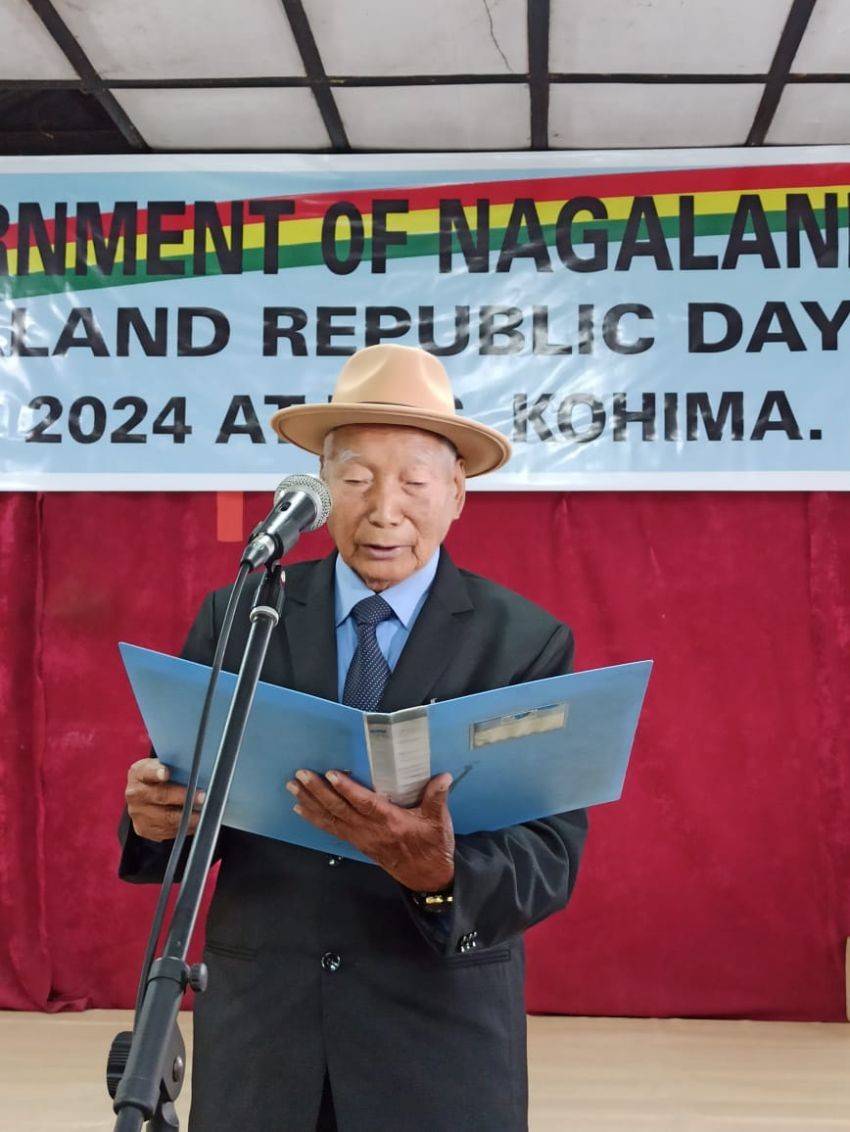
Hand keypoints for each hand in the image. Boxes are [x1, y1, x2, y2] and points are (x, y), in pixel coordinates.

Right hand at [125, 757, 204, 842]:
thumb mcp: (160, 765)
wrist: (141, 797)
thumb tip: (195, 767)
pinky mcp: (145, 829)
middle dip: (184, 797)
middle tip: (202, 797)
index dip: (156, 772)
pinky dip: (185, 827)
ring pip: (167, 818)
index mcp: (139, 774)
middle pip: (161, 796)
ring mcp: (139, 814)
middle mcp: (136, 795)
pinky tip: (196, 822)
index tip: (166, 773)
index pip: (147, 772)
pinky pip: (169, 831)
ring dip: (189, 817)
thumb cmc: (157, 778)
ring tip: (204, 813)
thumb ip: (173, 765)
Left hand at [286, 770, 454, 891]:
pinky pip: (332, 830)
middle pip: (340, 810)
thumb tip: (443, 776)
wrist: (427, 877)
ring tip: (293, 787)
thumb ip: (438, 797)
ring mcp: (361, 839)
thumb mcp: (439, 821)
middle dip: (319, 792)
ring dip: (311, 803)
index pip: (365, 803)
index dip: (348, 790)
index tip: (332, 774)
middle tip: (301, 775)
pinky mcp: (357, 844)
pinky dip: (315, 819)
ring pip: (332, 819)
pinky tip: (301, 808)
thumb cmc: (433, 845)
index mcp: (391, 822)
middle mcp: (371, 831)